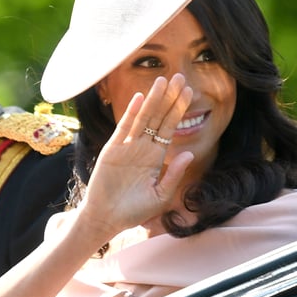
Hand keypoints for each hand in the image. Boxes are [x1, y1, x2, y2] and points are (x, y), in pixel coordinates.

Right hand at [80, 74, 193, 235]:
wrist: (107, 219)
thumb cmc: (134, 211)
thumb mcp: (161, 195)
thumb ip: (173, 174)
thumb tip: (189, 153)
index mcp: (156, 157)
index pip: (170, 127)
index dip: (179, 110)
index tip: (189, 92)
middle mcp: (143, 147)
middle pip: (159, 117)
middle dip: (170, 98)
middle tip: (180, 77)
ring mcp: (127, 147)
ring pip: (144, 118)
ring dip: (154, 100)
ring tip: (163, 81)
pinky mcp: (113, 150)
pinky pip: (124, 128)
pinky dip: (131, 113)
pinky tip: (140, 98)